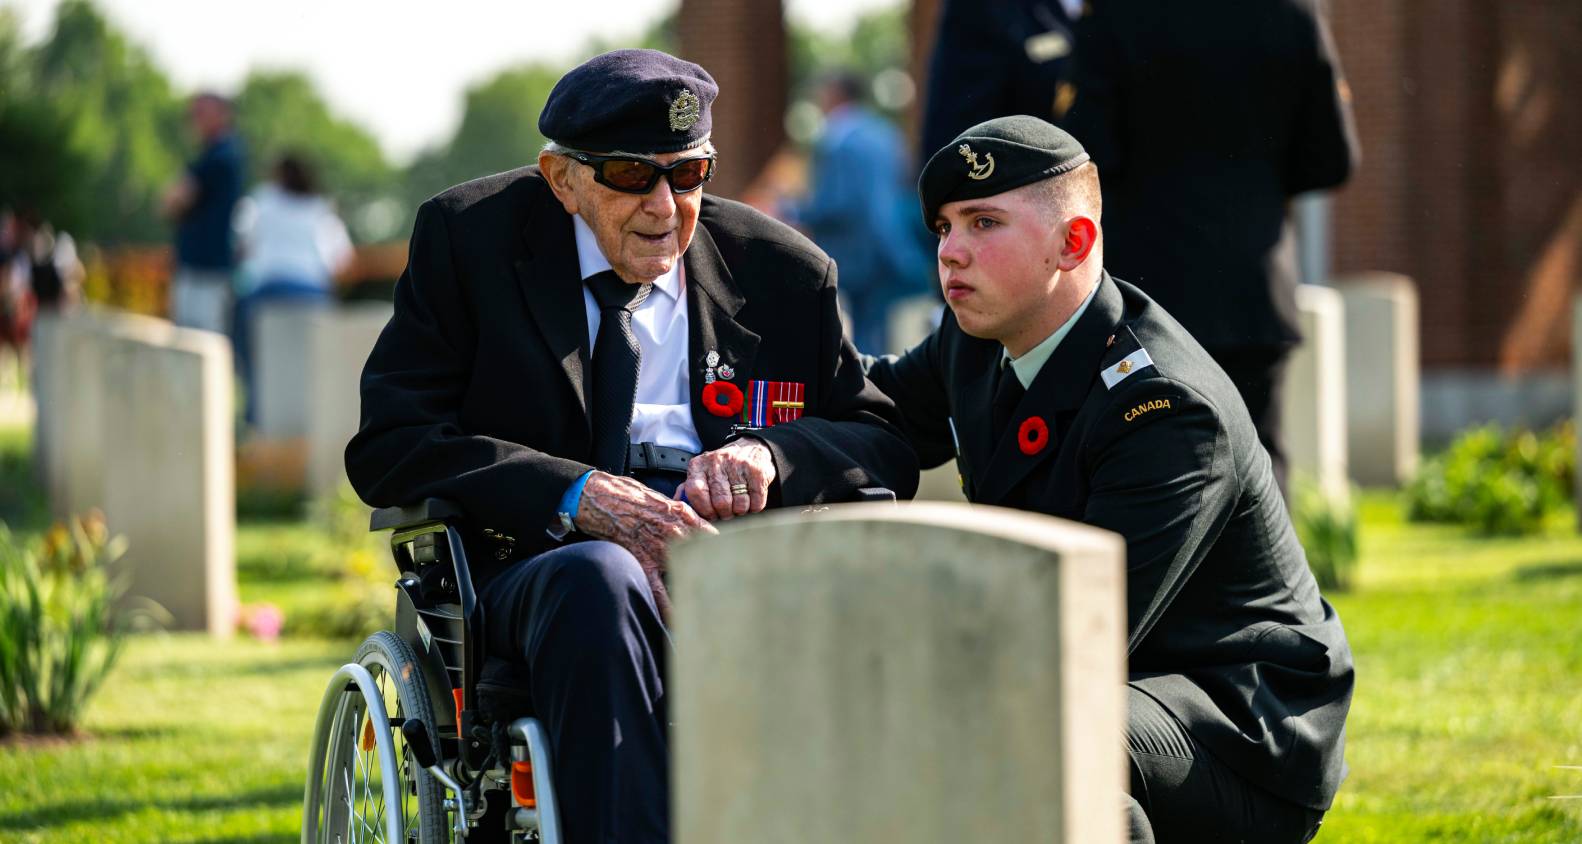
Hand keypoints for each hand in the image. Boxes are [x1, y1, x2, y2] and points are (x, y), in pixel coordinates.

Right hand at [575, 471, 717, 615]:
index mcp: (687, 519)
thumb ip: (692, 520)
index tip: (736, 563)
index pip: (717, 538)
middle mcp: (677, 535)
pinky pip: (658, 591)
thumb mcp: (673, 503)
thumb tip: (708, 532)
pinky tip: (677, 620)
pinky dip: (667, 607)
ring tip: (712, 609)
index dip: (728, 552)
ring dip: (698, 592)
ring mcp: (660, 551)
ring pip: (686, 577)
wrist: (610, 500)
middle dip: (719, 576)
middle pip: (707, 561)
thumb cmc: (640, 500)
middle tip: (731, 592)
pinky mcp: (643, 563)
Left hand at [676, 438, 775, 520]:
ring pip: (740, 504)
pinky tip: (751, 501)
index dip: (704, 510)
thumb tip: (678, 507)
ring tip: (738, 506)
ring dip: (740, 511)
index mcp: (699, 465)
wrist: (750, 449)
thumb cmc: (722, 469)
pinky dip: (754, 507)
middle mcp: (717, 461)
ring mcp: (738, 464)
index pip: (696, 492)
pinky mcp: (757, 471)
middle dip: (725, 514)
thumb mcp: (702, 474)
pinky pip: (756, 501)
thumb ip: (688, 490)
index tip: (710, 515)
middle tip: (727, 513)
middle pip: (721, 502)